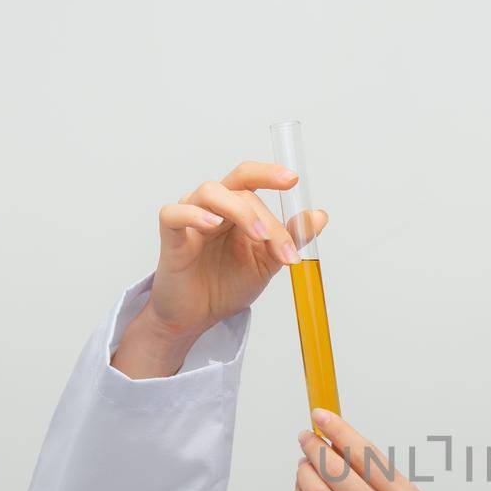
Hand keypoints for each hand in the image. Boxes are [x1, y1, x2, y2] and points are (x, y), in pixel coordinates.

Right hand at [112, 161, 329, 378]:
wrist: (198, 317)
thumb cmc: (226, 285)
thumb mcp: (268, 263)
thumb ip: (291, 239)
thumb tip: (319, 216)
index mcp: (236, 209)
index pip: (250, 178)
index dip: (269, 173)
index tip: (293, 180)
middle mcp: (213, 206)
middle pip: (239, 188)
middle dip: (267, 218)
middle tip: (283, 248)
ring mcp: (190, 217)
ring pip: (211, 192)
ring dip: (239, 211)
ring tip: (259, 237)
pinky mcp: (170, 236)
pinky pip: (174, 213)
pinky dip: (194, 214)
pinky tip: (212, 225)